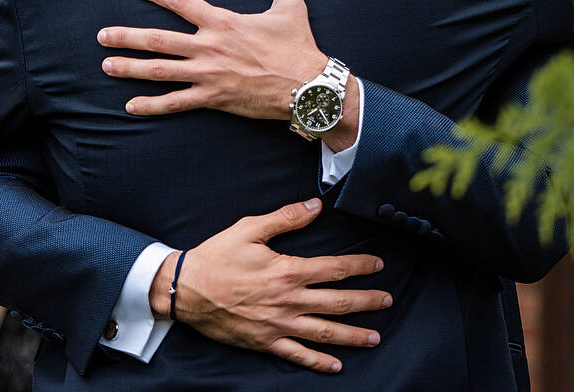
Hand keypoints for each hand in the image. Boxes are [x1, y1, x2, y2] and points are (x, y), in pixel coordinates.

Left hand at [98, 0, 327, 120]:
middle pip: (159, 40)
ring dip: (131, 68)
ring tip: (106, 65)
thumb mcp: (291, 5)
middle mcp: (210, 47)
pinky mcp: (213, 99)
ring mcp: (208, 75)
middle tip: (102, 36)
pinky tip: (131, 106)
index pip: (181, 2)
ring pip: (161, 71)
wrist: (307, 86)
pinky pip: (176, 103)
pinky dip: (152, 106)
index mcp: (223, 23)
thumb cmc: (297, 46)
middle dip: (127, 37)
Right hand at [150, 198, 389, 373]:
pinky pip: (297, 355)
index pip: (333, 268)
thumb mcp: (250, 229)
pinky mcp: (265, 342)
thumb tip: (315, 206)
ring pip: (325, 332)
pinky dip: (318, 362)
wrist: (186, 289)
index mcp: (288, 271)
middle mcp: (289, 301)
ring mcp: (278, 325)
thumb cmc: (217, 256)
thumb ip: (286, 218)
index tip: (378, 265)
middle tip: (387, 301)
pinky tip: (336, 366)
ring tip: (375, 336)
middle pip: (338, 302)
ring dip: (353, 335)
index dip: (359, 266)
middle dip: (366, 301)